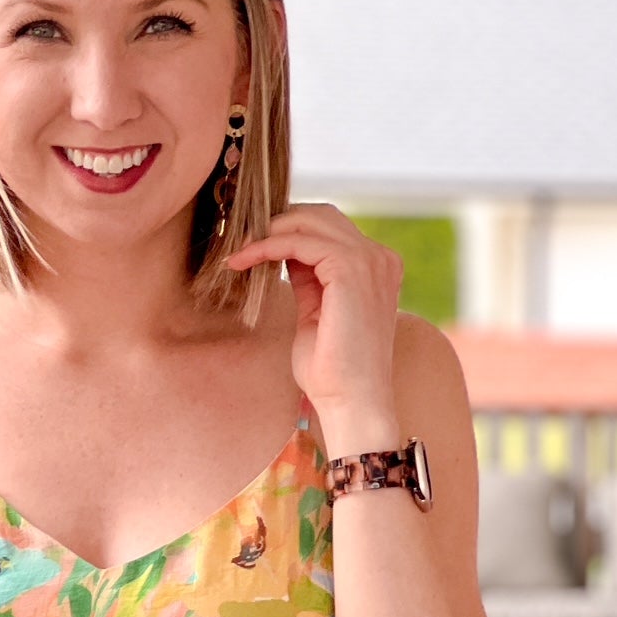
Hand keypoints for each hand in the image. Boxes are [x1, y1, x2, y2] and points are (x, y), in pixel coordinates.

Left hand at [227, 204, 401, 429]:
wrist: (351, 401)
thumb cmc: (331, 369)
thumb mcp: (315, 310)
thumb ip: (307, 277)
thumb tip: (284, 249)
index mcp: (376, 267)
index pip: (329, 227)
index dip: (288, 229)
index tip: (251, 244)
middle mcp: (380, 257)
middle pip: (320, 214)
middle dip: (276, 223)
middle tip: (240, 243)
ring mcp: (370, 261)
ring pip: (309, 221)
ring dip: (267, 232)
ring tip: (237, 253)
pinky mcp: (351, 270)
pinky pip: (300, 241)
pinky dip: (267, 245)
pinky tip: (244, 260)